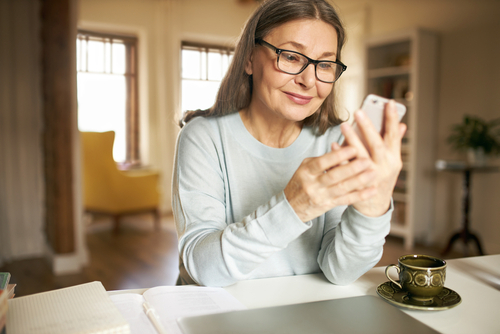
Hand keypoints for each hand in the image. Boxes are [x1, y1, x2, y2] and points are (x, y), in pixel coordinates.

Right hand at [284, 144, 377, 222]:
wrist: (291, 207)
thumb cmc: (301, 182)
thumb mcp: (304, 168)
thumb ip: (321, 160)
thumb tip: (341, 148)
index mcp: (306, 171)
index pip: (322, 163)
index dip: (337, 156)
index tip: (352, 148)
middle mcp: (313, 184)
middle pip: (333, 176)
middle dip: (351, 168)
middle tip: (367, 160)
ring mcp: (320, 196)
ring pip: (342, 188)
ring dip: (359, 181)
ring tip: (373, 173)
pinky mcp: (327, 206)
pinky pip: (346, 200)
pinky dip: (359, 195)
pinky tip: (371, 190)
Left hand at [341, 100, 406, 216]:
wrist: (374, 206)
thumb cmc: (382, 178)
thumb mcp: (391, 161)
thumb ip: (394, 143)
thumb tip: (401, 125)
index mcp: (394, 159)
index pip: (394, 136)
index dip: (392, 119)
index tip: (389, 102)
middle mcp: (384, 167)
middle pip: (376, 144)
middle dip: (368, 127)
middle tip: (359, 111)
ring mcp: (370, 177)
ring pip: (361, 156)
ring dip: (352, 140)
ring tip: (344, 125)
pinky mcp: (356, 184)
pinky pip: (347, 169)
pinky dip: (340, 157)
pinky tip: (334, 145)